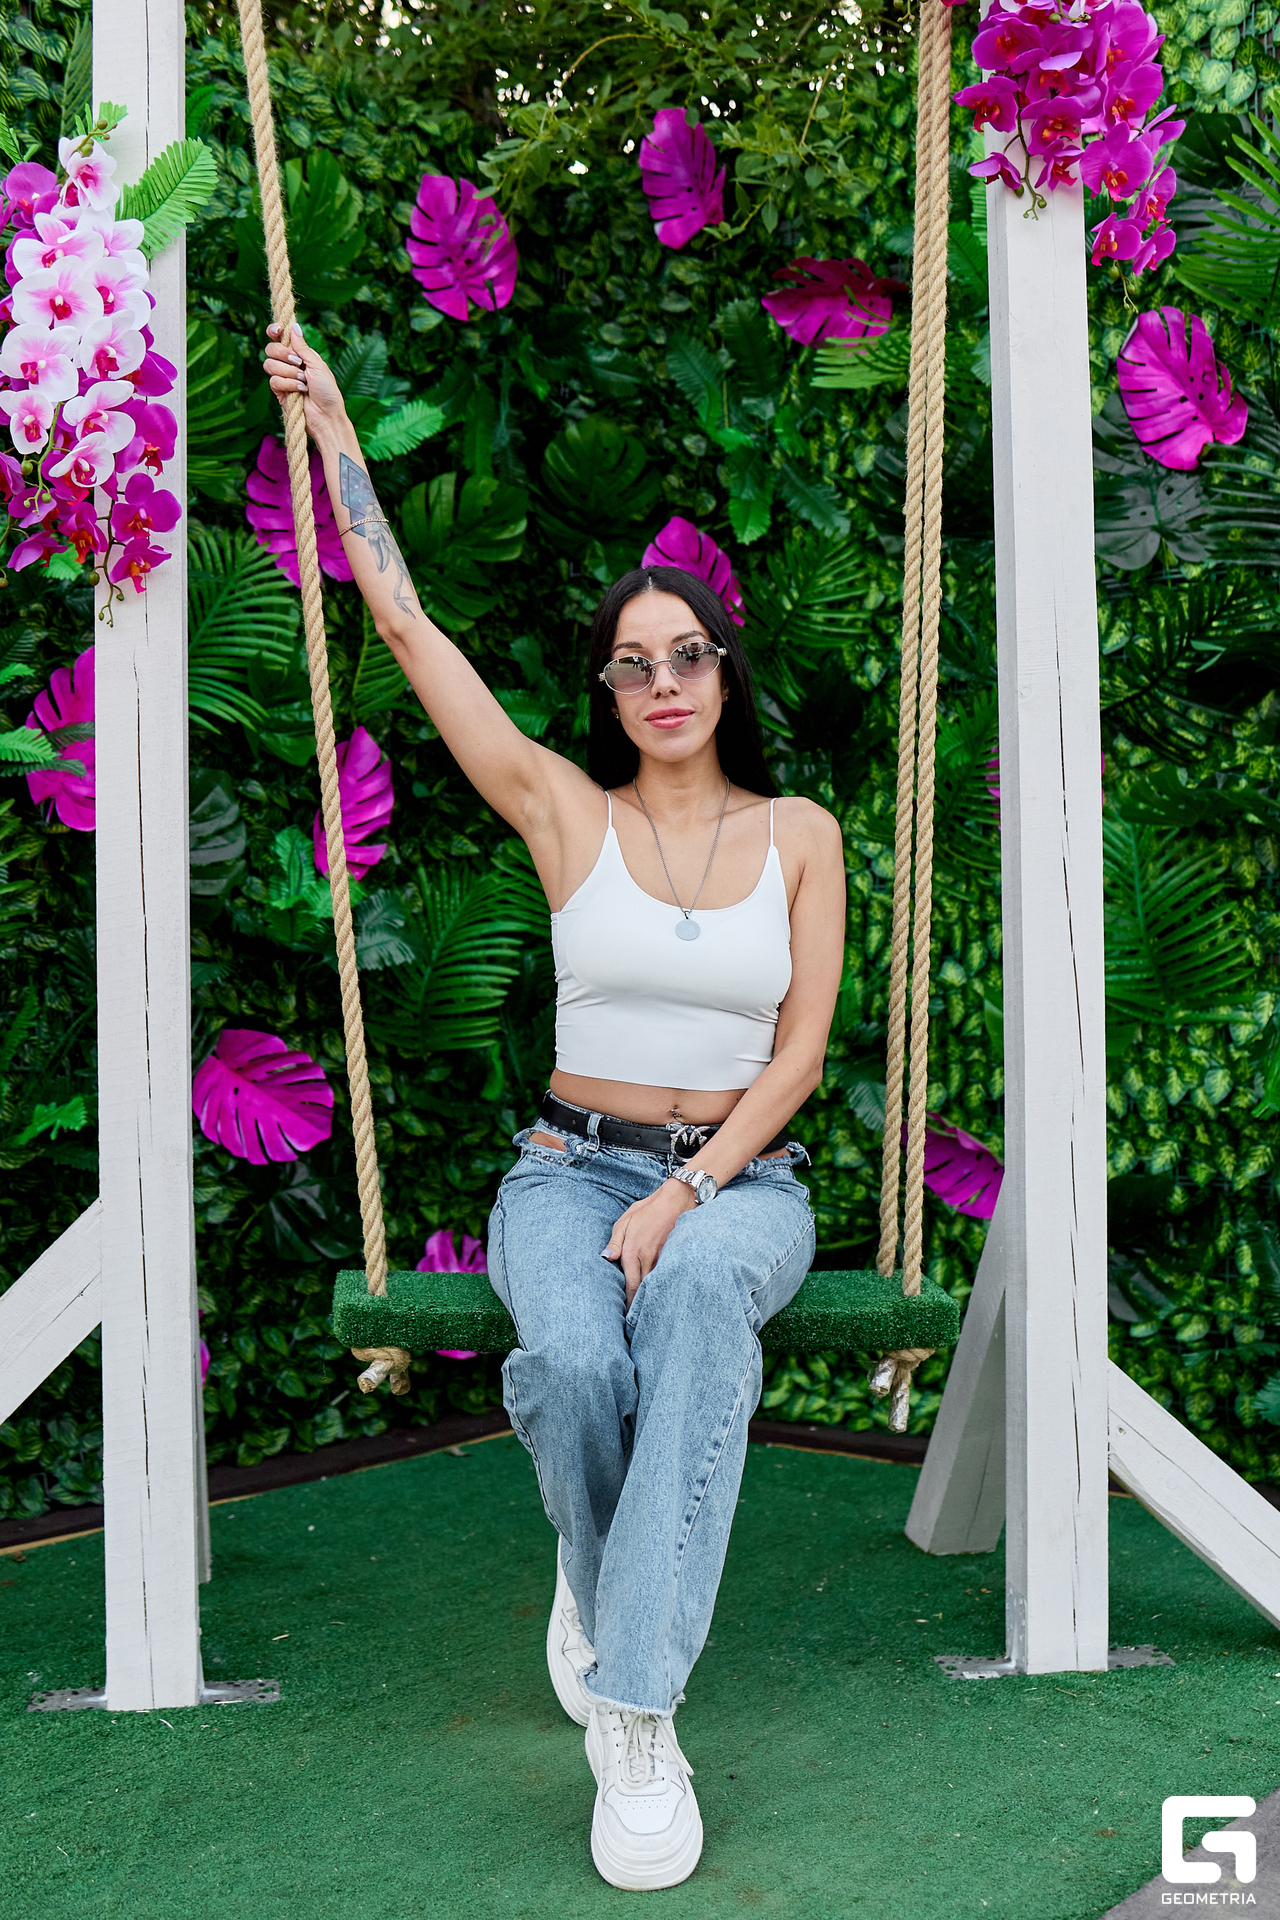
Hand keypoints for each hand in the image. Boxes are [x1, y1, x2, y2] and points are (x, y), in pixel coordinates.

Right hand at [262, 322, 345, 440]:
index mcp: (299, 354)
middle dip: (282, 353)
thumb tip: (294, 327)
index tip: (278, 330)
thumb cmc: (327, 390)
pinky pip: (273, 381)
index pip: (280, 338)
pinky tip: (300, 390)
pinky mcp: (279, 391)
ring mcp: (283, 377)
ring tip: (303, 381)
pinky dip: (288, 384)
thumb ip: (303, 347)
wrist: (326, 415)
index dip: (275, 331)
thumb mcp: (317, 365)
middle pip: (270, 349)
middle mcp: (289, 364)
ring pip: (269, 364)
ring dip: (288, 371)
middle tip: (299, 363)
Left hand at [603, 1179, 696, 1308]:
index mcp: (633, 1251)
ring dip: (652, 1297)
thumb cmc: (646, 1210)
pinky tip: (664, 1294)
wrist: (674, 1200)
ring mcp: (663, 1257)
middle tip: (636, 1323)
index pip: (631, 1284)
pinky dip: (664, 1285)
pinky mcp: (674, 1255)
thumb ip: (614, 1242)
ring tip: (649, 1314)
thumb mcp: (624, 1221)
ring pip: (657, 1284)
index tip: (627, 1317)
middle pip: (644, 1289)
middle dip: (640, 1306)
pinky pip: (667, 1274)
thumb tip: (606, 1258)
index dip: (629, 1302)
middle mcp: (648, 1257)